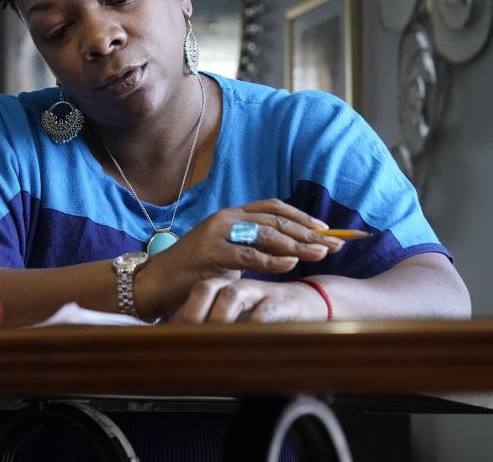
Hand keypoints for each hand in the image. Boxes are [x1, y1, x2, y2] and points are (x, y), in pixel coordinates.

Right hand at [139, 199, 342, 318]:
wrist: (157, 283)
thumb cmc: (194, 272)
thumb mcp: (228, 255)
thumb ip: (254, 249)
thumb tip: (293, 252)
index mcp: (231, 215)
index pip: (273, 208)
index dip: (303, 216)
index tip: (329, 229)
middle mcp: (225, 218)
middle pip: (275, 220)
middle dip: (308, 232)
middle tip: (336, 244)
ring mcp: (216, 233)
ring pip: (265, 234)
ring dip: (297, 244)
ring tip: (321, 253)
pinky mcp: (209, 253)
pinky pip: (246, 254)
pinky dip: (271, 259)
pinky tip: (291, 264)